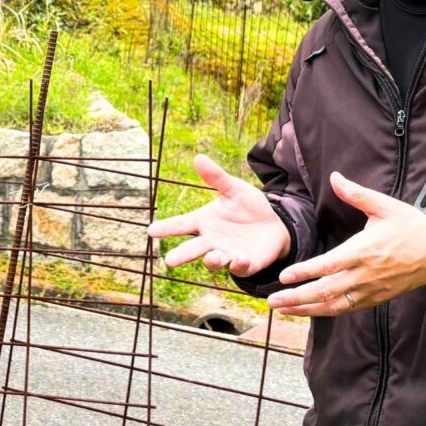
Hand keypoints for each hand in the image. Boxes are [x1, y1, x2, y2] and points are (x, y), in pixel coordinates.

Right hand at [147, 154, 290, 276]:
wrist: (274, 225)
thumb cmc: (249, 207)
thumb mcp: (235, 189)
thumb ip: (217, 177)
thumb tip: (198, 158)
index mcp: (204, 221)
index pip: (182, 224)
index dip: (167, 228)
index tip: (151, 231)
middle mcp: (211, 240)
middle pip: (193, 249)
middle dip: (182, 255)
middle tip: (170, 261)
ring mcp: (227, 254)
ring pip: (214, 261)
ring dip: (212, 260)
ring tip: (211, 257)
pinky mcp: (244, 264)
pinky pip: (238, 267)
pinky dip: (238, 264)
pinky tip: (240, 258)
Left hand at [266, 171, 425, 316]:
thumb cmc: (412, 227)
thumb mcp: (386, 205)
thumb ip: (357, 194)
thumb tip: (335, 177)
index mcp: (365, 251)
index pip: (329, 265)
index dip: (305, 272)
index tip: (284, 277)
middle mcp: (365, 275)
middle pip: (326, 290)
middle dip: (297, 297)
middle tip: (272, 300)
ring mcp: (370, 290)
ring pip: (334, 305)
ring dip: (306, 309)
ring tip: (282, 309)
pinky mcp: (376, 299)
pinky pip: (346, 309)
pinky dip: (325, 311)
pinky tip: (308, 311)